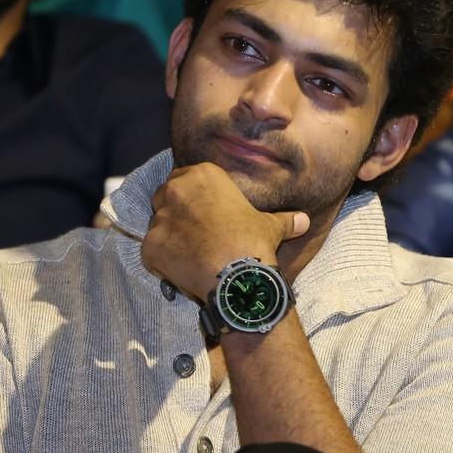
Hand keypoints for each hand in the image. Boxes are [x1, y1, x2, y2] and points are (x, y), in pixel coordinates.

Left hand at [140, 163, 308, 301]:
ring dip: (170, 235)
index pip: (187, 177)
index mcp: (202, 176)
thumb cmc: (253, 243)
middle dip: (177, 211)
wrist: (237, 277)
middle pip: (166, 196)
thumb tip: (304, 221)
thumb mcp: (271, 227)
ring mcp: (159, 219)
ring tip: (191, 253)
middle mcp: (175, 191)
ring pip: (158, 223)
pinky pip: (152, 250)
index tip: (205, 211)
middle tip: (196, 231)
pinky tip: (182, 268)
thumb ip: (284, 220)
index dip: (195, 195)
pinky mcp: (149, 246)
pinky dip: (163, 259)